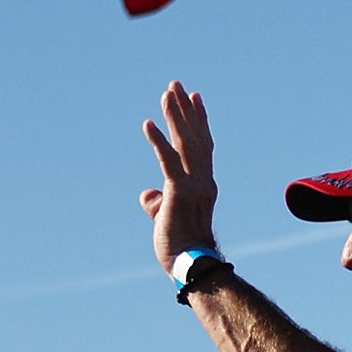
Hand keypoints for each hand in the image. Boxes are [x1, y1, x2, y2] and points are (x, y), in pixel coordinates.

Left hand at [140, 81, 220, 272]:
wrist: (191, 266)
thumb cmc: (180, 248)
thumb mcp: (166, 218)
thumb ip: (158, 201)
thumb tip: (147, 194)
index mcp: (204, 185)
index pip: (202, 147)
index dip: (198, 121)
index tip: (194, 98)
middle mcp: (204, 181)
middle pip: (195, 137)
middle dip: (186, 109)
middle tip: (177, 85)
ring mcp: (194, 186)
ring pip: (185, 143)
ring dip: (175, 116)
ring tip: (167, 92)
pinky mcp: (179, 192)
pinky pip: (167, 161)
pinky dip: (158, 141)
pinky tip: (147, 123)